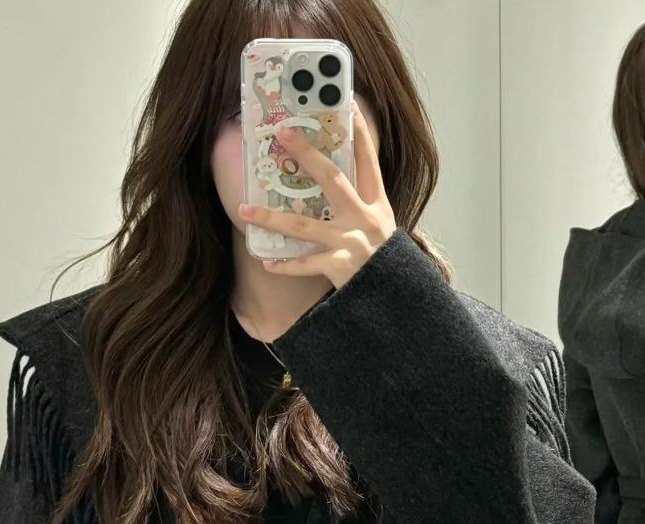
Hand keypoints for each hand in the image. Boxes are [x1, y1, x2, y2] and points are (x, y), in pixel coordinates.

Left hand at [237, 99, 396, 289]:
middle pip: (332, 179)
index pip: (368, 163)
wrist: (399, 300)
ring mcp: (352, 243)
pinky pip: (306, 264)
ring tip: (245, 210)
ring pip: (304, 225)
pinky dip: (285, 266)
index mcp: (377, 206)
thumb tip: (333, 190)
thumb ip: (362, 210)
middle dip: (306, 154)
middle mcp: (364, 219)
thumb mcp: (383, 230)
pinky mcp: (341, 267)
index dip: (359, 133)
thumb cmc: (387, 265)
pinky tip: (266, 262)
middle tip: (283, 133)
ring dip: (272, 217)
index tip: (346, 104)